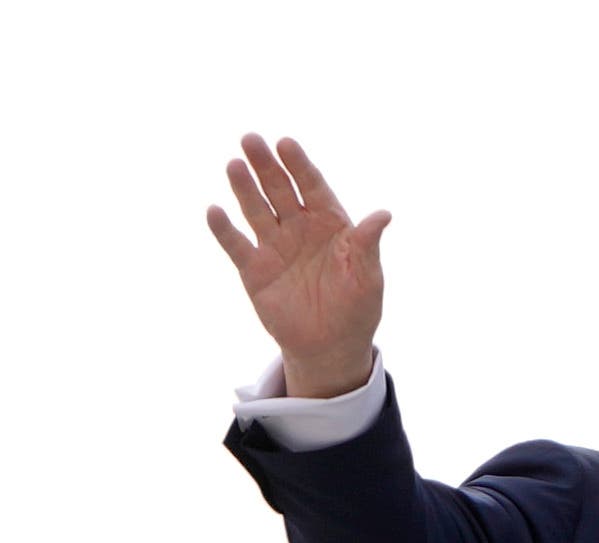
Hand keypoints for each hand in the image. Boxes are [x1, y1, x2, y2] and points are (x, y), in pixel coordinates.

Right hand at [206, 133, 390, 398]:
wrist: (331, 347)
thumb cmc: (357, 308)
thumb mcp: (367, 277)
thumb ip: (368, 244)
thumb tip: (384, 214)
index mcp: (329, 223)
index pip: (312, 186)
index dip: (299, 164)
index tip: (286, 143)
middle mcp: (299, 228)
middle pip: (279, 189)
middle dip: (266, 166)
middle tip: (251, 139)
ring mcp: (275, 247)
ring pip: (256, 210)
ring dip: (244, 188)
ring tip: (234, 165)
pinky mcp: (255, 270)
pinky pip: (236, 246)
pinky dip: (224, 230)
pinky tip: (214, 211)